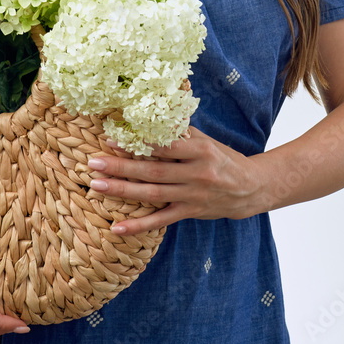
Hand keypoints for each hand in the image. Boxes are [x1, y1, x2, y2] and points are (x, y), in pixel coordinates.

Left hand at [87, 127, 266, 234]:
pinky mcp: (190, 212)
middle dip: (121, 167)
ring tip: (97, 186)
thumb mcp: (206, 141)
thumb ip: (180, 132)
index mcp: (201, 151)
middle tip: (93, 163)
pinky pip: (161, 220)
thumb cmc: (222, 158)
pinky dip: (139, 226)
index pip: (164, 146)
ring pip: (153, 194)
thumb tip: (151, 115)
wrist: (251, 188)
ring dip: (122, 191)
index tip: (111, 139)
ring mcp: (193, 196)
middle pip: (153, 171)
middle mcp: (196, 174)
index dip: (137, 144)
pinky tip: (118, 228)